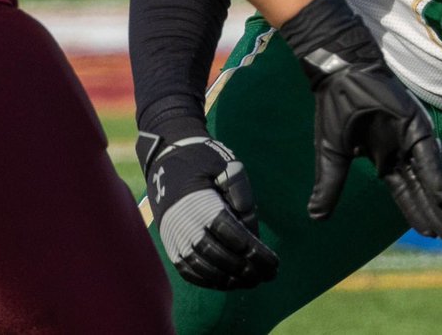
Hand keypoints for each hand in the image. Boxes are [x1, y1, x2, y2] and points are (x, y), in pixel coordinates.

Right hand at [136, 131, 278, 289]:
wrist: (165, 158)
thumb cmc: (203, 160)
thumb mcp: (229, 166)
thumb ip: (243, 194)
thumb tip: (251, 229)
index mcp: (204, 208)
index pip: (235, 239)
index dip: (257, 254)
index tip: (275, 263)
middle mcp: (187, 227)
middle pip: (222, 258)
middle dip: (248, 270)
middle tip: (270, 275)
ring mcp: (176, 239)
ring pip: (205, 269)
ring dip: (230, 280)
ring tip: (253, 281)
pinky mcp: (170, 245)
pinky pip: (189, 271)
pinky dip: (209, 281)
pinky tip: (228, 282)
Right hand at [279, 0, 441, 236]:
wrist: (340, 76)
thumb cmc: (334, 110)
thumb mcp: (332, 155)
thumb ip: (330, 186)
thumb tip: (316, 218)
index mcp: (384, 159)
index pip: (405, 193)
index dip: (416, 213)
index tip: (429, 233)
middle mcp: (403, 150)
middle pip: (422, 188)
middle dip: (435, 212)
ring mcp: (411, 136)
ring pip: (430, 175)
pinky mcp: (416, 123)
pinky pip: (428, 154)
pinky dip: (436, 175)